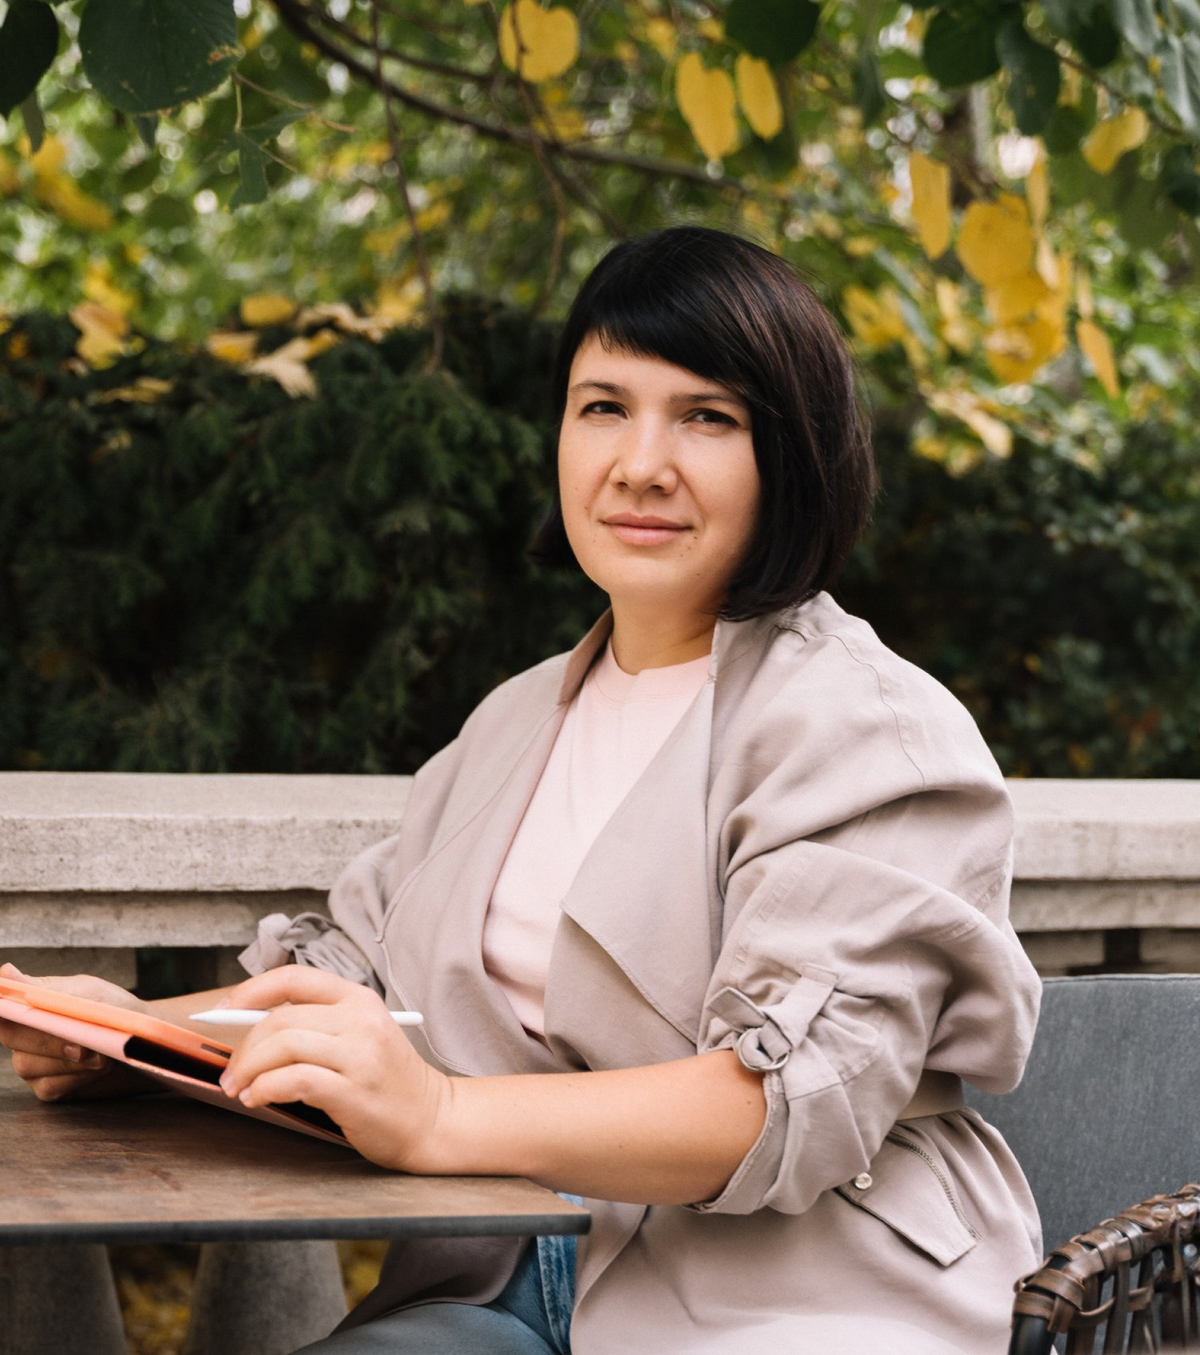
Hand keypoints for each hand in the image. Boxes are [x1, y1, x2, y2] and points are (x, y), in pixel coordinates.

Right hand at [0, 962, 149, 1101]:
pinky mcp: (48, 1086)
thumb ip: (48, 989)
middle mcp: (24, 1034)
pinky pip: (48, 1087)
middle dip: (49, 1040)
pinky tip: (96, 1069)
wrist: (145, 1043)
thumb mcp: (89, 993)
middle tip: (84, 1045)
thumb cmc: (115, 1011)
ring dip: (69, 1061)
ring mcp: (32, 1062)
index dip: (6, 1007)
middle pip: (13, 1037)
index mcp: (32, 1005)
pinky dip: (75, 1078)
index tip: (22, 1010)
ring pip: (28, 1065)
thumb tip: (7, 971)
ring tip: (102, 1054)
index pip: (4, 1007)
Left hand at [217, 967, 450, 1170]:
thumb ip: (316, 1024)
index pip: (294, 978)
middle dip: (243, 1047)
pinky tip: (258, 1099)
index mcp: (359, 999)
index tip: (222, 1013)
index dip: (250, 992)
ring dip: (249, 1070)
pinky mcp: (354, 1090)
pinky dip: (265, 1089)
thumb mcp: (360, 1036)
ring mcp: (360, 1054)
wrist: (431, 1119)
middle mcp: (360, 1019)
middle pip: (281, 1018)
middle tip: (230, 1074)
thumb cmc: (387, 1080)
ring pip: (283, 1046)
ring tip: (240, 1090)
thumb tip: (249, 1027)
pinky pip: (293, 1080)